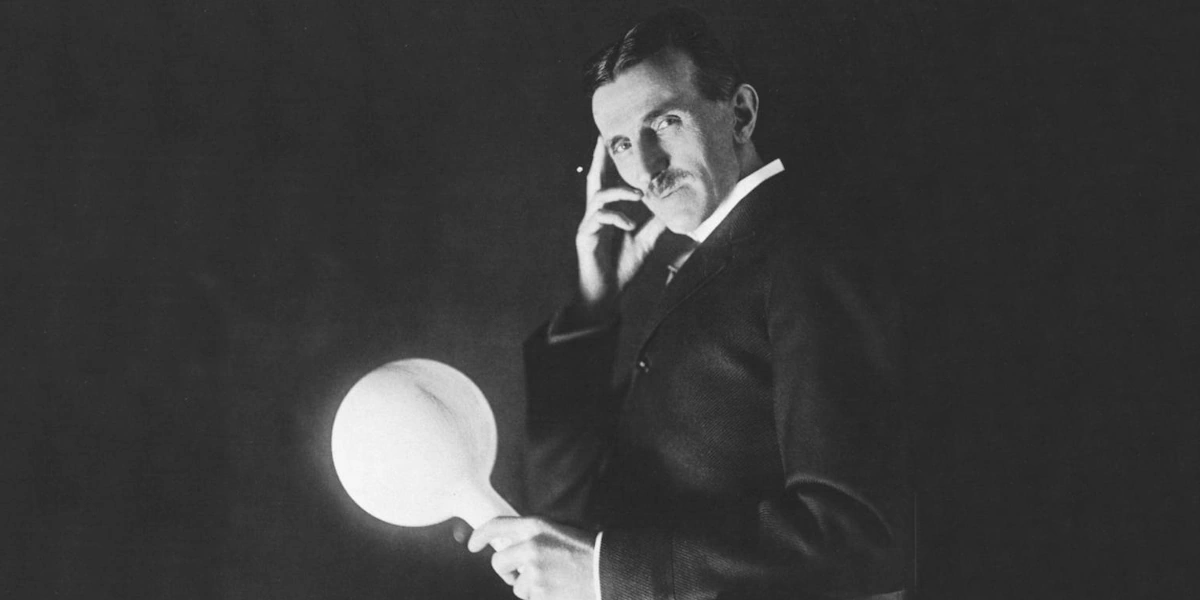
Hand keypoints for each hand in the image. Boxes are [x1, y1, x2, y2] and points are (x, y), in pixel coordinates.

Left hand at [468, 516, 597, 599]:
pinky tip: (558, 590)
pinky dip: (541, 597)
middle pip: (498, 562)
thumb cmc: (583, 550)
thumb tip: (505, 546)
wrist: (607, 569)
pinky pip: (530, 598)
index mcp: (535, 526)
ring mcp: (534, 570)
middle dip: (506, 572)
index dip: (480, 535)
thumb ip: (530, 535)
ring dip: (529, 587)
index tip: (472, 545)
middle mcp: (530, 545)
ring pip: (515, 585)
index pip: (495, 526)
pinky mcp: (540, 591)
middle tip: (519, 575)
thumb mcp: (556, 531)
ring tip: (553, 580)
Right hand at [573, 136, 666, 324]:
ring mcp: (589, 224)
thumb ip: (655, 224)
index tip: (611, 140)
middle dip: (599, 158)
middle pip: (594, 179)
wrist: (607, 294)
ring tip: (639, 194)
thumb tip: (674, 209)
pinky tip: (631, 225)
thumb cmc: (622, 268)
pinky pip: (600, 218)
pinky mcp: (585, 236)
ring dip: (620, 191)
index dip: (609, 161)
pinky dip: (618, 217)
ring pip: (598, 195)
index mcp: (607, 212)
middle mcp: (595, 214)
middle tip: (603, 137)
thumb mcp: (645, 242)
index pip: (607, 181)